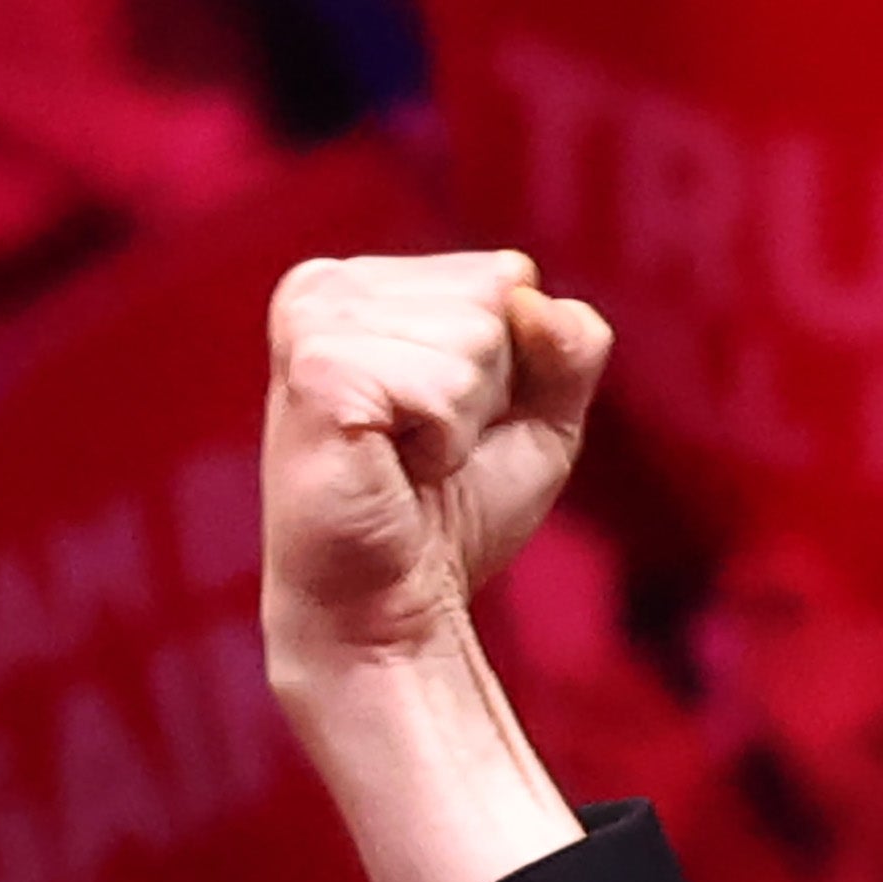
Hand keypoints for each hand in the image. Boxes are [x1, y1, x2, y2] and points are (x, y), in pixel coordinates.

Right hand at [261, 252, 610, 678]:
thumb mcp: (540, 418)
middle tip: (426, 449)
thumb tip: (535, 298)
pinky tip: (393, 467)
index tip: (450, 422)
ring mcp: (313, 322)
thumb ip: (569, 346)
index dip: (514, 370)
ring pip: (475, 340)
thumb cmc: (454, 512)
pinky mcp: (316, 371)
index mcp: (368, 283)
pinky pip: (442, 388)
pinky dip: (442, 443)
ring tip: (406, 458)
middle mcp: (327, 286)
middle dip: (489, 393)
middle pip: (495, 302)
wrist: (392, 604)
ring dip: (462, 421)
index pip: (508, 277)